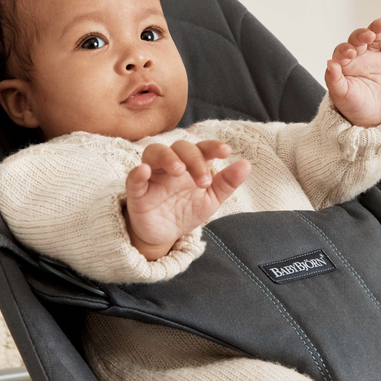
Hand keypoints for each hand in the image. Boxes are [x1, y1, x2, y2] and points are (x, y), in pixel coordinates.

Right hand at [124, 140, 251, 259]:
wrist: (164, 234)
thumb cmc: (187, 210)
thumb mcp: (211, 199)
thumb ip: (227, 183)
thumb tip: (247, 165)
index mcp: (192, 164)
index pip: (202, 148)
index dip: (213, 146)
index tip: (226, 151)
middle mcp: (171, 164)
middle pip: (180, 147)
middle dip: (193, 159)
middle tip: (203, 180)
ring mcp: (153, 174)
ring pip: (154, 152)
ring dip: (168, 157)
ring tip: (179, 171)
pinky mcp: (137, 190)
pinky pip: (133, 177)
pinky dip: (137, 172)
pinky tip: (144, 171)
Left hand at [325, 18, 380, 127]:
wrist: (374, 118)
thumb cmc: (353, 107)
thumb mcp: (341, 96)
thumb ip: (334, 80)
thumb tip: (329, 63)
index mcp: (342, 65)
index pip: (342, 51)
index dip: (345, 49)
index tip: (351, 52)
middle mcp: (357, 58)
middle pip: (357, 40)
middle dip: (361, 35)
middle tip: (368, 36)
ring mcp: (374, 57)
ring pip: (374, 37)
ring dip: (376, 29)